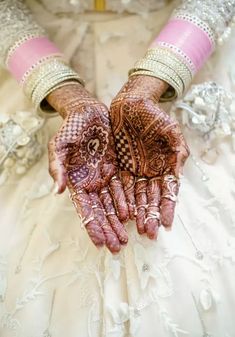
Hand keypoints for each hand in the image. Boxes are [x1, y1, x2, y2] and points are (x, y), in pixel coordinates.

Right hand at [47, 83, 128, 252]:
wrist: (88, 111)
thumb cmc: (71, 127)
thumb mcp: (59, 145)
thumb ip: (58, 168)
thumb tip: (57, 192)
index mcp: (76, 181)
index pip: (85, 209)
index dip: (92, 226)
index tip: (100, 243)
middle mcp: (92, 183)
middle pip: (101, 211)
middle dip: (109, 229)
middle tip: (118, 247)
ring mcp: (105, 176)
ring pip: (114, 203)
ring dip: (120, 221)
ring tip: (127, 238)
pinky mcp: (118, 168)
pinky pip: (125, 188)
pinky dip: (128, 201)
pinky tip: (133, 215)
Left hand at [110, 75, 188, 239]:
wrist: (130, 105)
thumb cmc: (153, 116)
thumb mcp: (171, 131)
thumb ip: (177, 152)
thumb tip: (178, 171)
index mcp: (165, 166)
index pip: (168, 191)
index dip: (167, 207)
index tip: (166, 223)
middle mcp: (150, 172)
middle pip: (151, 198)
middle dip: (150, 215)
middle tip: (149, 232)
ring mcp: (135, 171)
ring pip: (136, 196)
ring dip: (137, 212)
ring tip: (137, 229)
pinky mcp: (120, 168)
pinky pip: (121, 186)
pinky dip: (123, 200)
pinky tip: (124, 213)